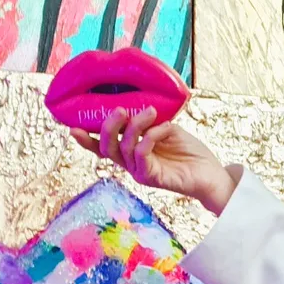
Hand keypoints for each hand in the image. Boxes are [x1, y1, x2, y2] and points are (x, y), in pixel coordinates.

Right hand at [70, 108, 236, 214]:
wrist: (210, 172)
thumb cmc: (189, 151)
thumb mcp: (167, 129)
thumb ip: (149, 121)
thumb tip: (136, 106)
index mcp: (131, 152)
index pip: (102, 148)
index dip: (86, 140)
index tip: (72, 127)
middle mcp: (131, 164)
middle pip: (107, 148)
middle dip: (108, 127)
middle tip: (119, 110)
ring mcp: (140, 172)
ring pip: (123, 149)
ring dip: (134, 126)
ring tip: (148, 111)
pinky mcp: (152, 178)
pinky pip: (142, 154)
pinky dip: (150, 137)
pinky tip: (164, 128)